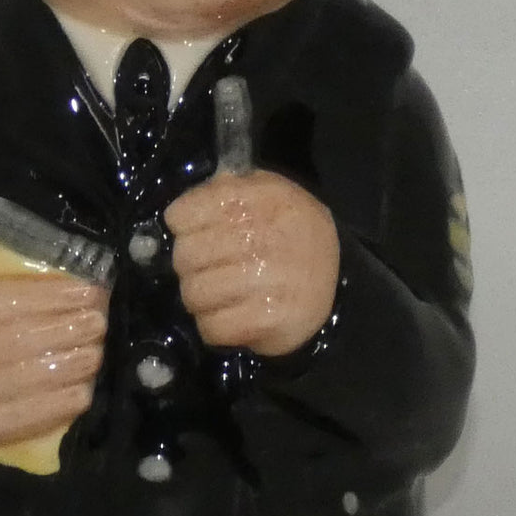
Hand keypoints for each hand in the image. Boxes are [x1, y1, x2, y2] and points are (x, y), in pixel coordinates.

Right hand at [0, 276, 106, 452]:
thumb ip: (18, 293)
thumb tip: (78, 289)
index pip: (12, 301)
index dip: (56, 297)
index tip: (89, 293)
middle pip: (24, 340)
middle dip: (69, 330)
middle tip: (98, 323)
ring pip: (31, 377)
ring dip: (73, 365)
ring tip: (96, 353)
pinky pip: (30, 415)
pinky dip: (62, 403)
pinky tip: (83, 392)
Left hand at [166, 170, 338, 357]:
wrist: (336, 275)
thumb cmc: (287, 230)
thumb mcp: (263, 191)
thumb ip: (223, 189)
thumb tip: (179, 211)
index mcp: (252, 199)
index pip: (182, 215)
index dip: (182, 228)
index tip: (195, 235)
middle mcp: (259, 236)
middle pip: (184, 258)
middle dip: (190, 267)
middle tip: (207, 270)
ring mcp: (265, 279)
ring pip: (193, 294)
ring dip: (200, 299)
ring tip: (218, 295)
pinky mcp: (268, 318)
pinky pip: (212, 327)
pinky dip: (214, 326)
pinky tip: (230, 317)